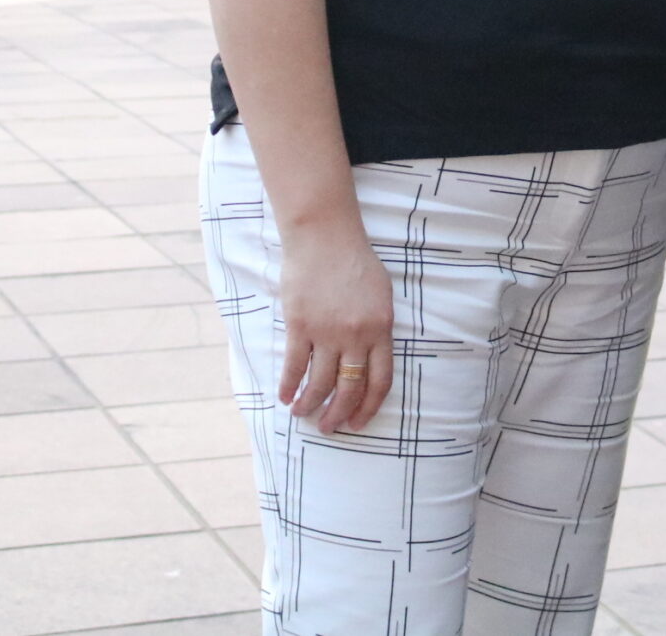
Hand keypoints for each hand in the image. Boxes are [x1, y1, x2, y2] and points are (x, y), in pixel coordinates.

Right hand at [276, 227, 393, 434]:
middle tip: (329, 428)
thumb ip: (378, 328)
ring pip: (320, 383)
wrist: (324, 237)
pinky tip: (284, 397)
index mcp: (381, 329)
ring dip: (310, 404)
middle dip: (338, 415)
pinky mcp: (300, 325)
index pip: (380, 381)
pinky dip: (288, 385)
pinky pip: (294, 365)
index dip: (369, 408)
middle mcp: (356, 336)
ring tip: (302, 414)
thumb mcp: (381, 295)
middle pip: (349, 389)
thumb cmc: (355, 261)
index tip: (359, 423)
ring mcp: (327, 332)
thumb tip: (370, 360)